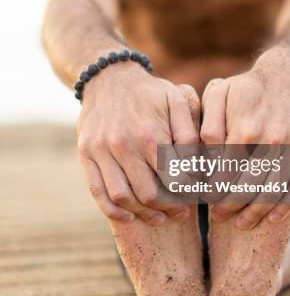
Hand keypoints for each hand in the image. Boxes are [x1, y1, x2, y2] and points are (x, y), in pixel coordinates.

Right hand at [76, 61, 199, 224]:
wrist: (108, 78)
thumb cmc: (149, 93)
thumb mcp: (177, 101)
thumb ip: (189, 134)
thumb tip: (198, 167)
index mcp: (150, 133)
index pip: (172, 178)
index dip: (186, 195)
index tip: (195, 200)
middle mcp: (123, 144)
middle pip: (148, 193)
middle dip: (169, 208)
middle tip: (181, 213)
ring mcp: (101, 151)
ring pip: (123, 197)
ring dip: (144, 214)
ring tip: (160, 217)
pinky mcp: (86, 155)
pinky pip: (97, 192)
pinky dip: (114, 211)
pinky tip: (130, 216)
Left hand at [200, 48, 289, 227]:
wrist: (288, 74)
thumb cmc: (246, 88)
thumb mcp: (218, 95)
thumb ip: (208, 127)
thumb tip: (204, 161)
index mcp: (246, 128)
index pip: (226, 173)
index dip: (214, 191)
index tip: (206, 201)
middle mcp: (273, 139)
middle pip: (249, 187)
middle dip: (230, 206)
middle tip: (219, 216)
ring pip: (274, 191)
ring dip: (256, 212)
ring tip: (241, 223)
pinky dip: (285, 206)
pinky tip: (271, 218)